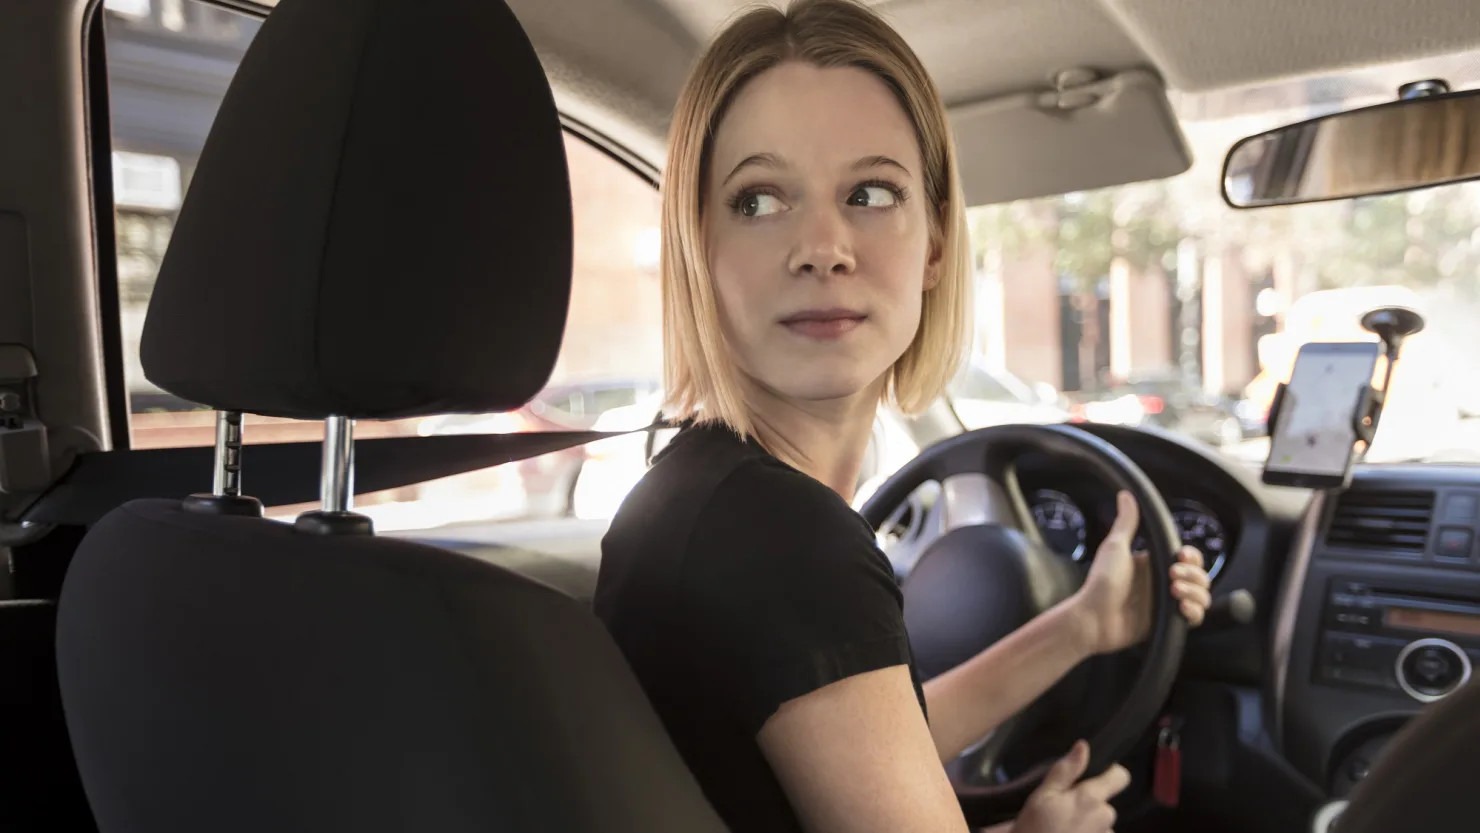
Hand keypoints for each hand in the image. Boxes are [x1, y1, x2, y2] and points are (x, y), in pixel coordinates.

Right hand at [1012, 740, 1129, 832]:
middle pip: (1105, 803)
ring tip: (1063, 829)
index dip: (1110, 773)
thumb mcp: (1042, 796)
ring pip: (1101, 824)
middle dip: (1089, 804)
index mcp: (1091, 798)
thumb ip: (1065, 771)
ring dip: (1087, 824)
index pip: (1120, 776)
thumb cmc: (1035, 828)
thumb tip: (1083, 746)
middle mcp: (1105, 817)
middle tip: (1062, 810)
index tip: (1094, 776)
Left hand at [1068, 491, 1211, 655]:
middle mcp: (1163, 583)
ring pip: (1202, 596)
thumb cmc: (1101, 582)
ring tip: (1176, 591)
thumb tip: (1126, 494)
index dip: (1192, 556)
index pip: (1188, 557)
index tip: (1182, 556)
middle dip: (1194, 574)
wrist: (1093, 618)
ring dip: (1196, 592)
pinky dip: (1195, 613)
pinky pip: (1194, 619)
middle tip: (1174, 575)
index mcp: (1154, 564)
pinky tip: (1183, 608)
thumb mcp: (1115, 548)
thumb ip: (1126, 522)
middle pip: (1200, 576)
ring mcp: (1167, 604)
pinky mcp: (1168, 623)